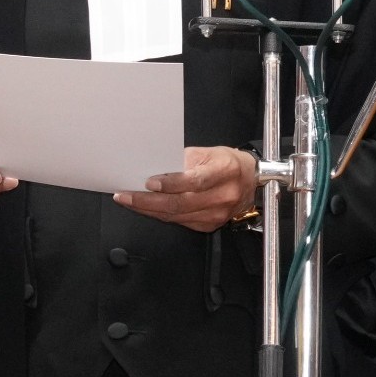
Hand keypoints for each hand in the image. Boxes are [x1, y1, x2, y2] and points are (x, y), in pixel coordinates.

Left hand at [116, 146, 256, 231]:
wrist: (250, 181)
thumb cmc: (225, 163)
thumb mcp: (207, 152)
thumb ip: (182, 159)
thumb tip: (154, 166)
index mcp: (224, 171)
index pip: (195, 181)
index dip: (171, 183)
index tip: (149, 182)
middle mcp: (223, 195)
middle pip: (181, 203)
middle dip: (148, 201)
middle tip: (125, 196)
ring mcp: (218, 213)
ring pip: (177, 215)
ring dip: (149, 210)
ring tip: (128, 202)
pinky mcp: (210, 224)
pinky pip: (180, 222)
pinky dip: (160, 215)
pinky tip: (146, 209)